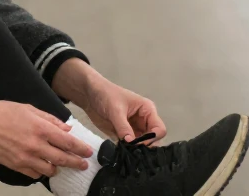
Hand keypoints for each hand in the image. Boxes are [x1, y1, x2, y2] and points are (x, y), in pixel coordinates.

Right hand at [0, 98, 92, 178]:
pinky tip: (42, 167)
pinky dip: (40, 171)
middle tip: (82, 164)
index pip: (68, 142)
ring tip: (60, 165)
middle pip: (63, 159)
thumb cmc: (1, 112)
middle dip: (76, 163)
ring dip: (57, 168)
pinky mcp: (16, 165)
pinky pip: (34, 174)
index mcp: (41, 128)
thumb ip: (50, 119)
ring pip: (50, 169)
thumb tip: (66, 128)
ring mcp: (26, 157)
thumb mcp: (29, 109)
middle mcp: (36, 145)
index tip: (87, 152)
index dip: (81, 148)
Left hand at [52, 60, 166, 143]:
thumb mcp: (115, 110)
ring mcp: (134, 129)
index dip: (152, 138)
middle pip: (152, 140)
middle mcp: (144, 121)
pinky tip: (121, 154)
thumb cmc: (105, 95)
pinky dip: (127, 151)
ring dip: (135, 150)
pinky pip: (129, 146)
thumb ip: (123, 127)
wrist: (88, 94)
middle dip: (144, 146)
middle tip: (132, 152)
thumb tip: (131, 142)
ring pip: (141, 145)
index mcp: (147, 110)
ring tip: (126, 154)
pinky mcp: (123, 135)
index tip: (138, 143)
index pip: (159, 129)